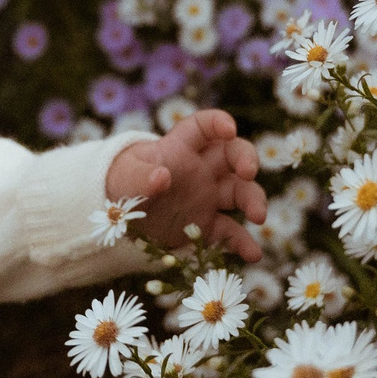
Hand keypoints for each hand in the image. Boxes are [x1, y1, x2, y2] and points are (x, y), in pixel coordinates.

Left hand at [104, 108, 269, 262]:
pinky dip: (243, 243)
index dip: (218, 123)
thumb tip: (161, 177)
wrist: (118, 217)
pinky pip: (230, 232)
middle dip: (247, 159)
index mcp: (180, 147)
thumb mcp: (125, 177)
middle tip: (249, 172)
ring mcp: (208, 197)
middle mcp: (202, 168)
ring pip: (240, 192)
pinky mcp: (208, 225)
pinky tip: (253, 254)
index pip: (204, 126)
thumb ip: (141, 176)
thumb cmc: (122, 183)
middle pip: (233, 155)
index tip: (229, 129)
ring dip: (254, 200)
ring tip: (258, 217)